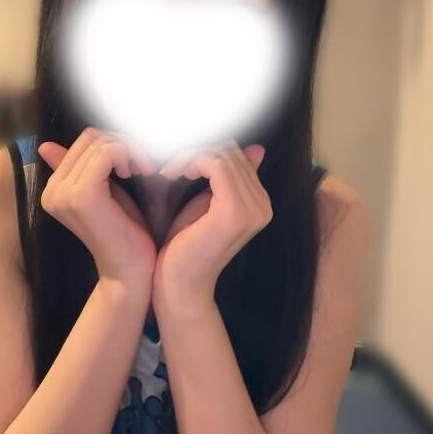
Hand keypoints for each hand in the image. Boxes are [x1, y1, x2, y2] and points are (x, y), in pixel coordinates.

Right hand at [37, 128, 158, 288]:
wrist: (131, 272)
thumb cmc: (126, 234)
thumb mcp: (106, 193)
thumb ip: (86, 168)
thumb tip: (49, 145)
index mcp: (53, 189)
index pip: (83, 141)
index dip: (114, 144)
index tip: (134, 163)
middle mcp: (51, 190)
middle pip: (91, 137)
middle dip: (123, 144)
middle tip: (142, 165)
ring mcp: (64, 192)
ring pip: (101, 142)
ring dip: (130, 149)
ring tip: (143, 170)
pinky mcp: (82, 195)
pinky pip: (108, 152)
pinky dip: (130, 155)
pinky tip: (140, 172)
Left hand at [152, 139, 271, 309]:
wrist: (178, 286)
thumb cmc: (184, 247)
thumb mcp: (204, 203)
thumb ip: (221, 178)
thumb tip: (252, 148)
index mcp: (260, 203)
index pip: (238, 155)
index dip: (204, 151)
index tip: (178, 164)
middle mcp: (264, 205)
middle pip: (232, 152)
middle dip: (196, 150)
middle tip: (169, 165)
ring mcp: (253, 209)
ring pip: (222, 155)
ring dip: (188, 155)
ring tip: (168, 171)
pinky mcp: (234, 212)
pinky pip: (215, 165)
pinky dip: (189, 161)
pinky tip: (170, 174)